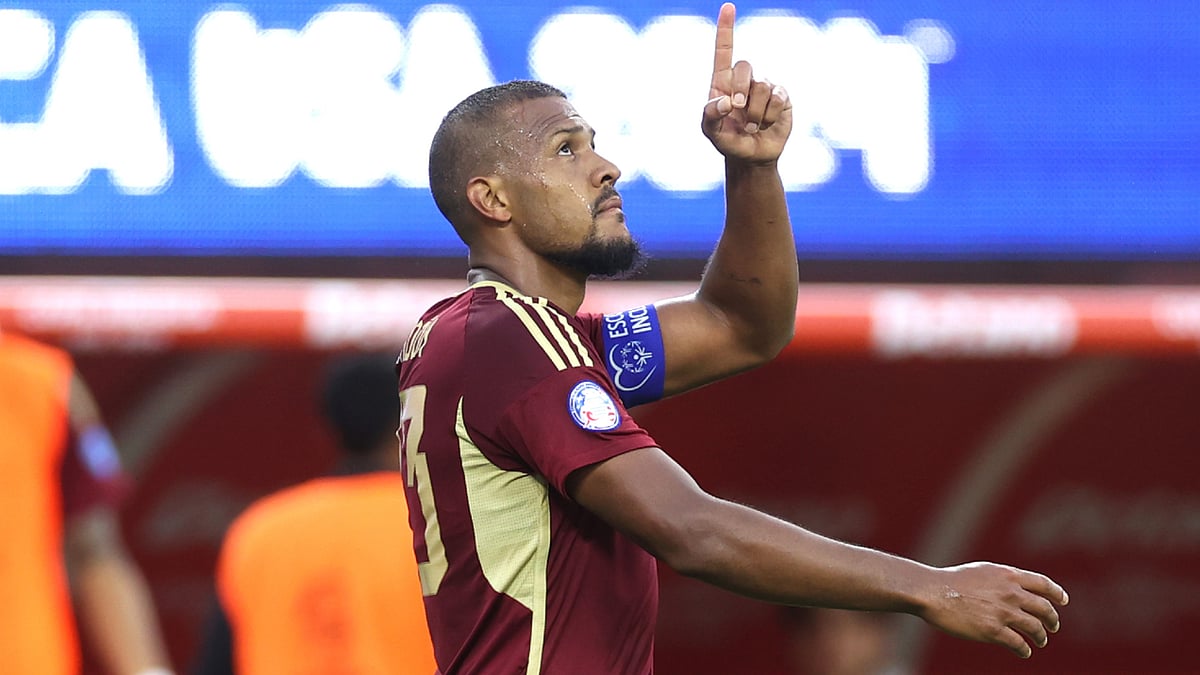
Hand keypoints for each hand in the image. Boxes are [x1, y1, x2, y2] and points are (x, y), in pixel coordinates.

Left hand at [701, 2, 792, 162]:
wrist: (751, 157)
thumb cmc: (728, 141)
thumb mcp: (711, 132)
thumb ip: (710, 115)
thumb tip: (727, 100)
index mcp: (722, 82)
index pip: (724, 52)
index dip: (726, 30)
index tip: (728, 7)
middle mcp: (745, 80)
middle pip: (744, 66)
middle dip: (740, 89)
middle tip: (738, 109)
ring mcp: (765, 87)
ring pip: (762, 86)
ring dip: (755, 113)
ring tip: (752, 127)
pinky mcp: (782, 97)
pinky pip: (778, 97)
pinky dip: (769, 115)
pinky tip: (767, 124)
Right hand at [919, 562, 1069, 658]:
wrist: (933, 592)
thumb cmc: (952, 580)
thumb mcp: (983, 571)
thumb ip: (1003, 578)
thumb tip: (1017, 587)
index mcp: (1009, 575)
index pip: (1043, 584)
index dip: (1057, 593)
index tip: (1062, 601)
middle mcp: (1011, 593)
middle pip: (1044, 608)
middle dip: (1052, 620)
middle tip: (1052, 627)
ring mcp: (1003, 612)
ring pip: (1035, 628)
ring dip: (1041, 637)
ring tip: (1040, 641)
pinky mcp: (993, 631)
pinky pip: (1018, 644)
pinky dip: (1025, 650)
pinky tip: (1024, 652)